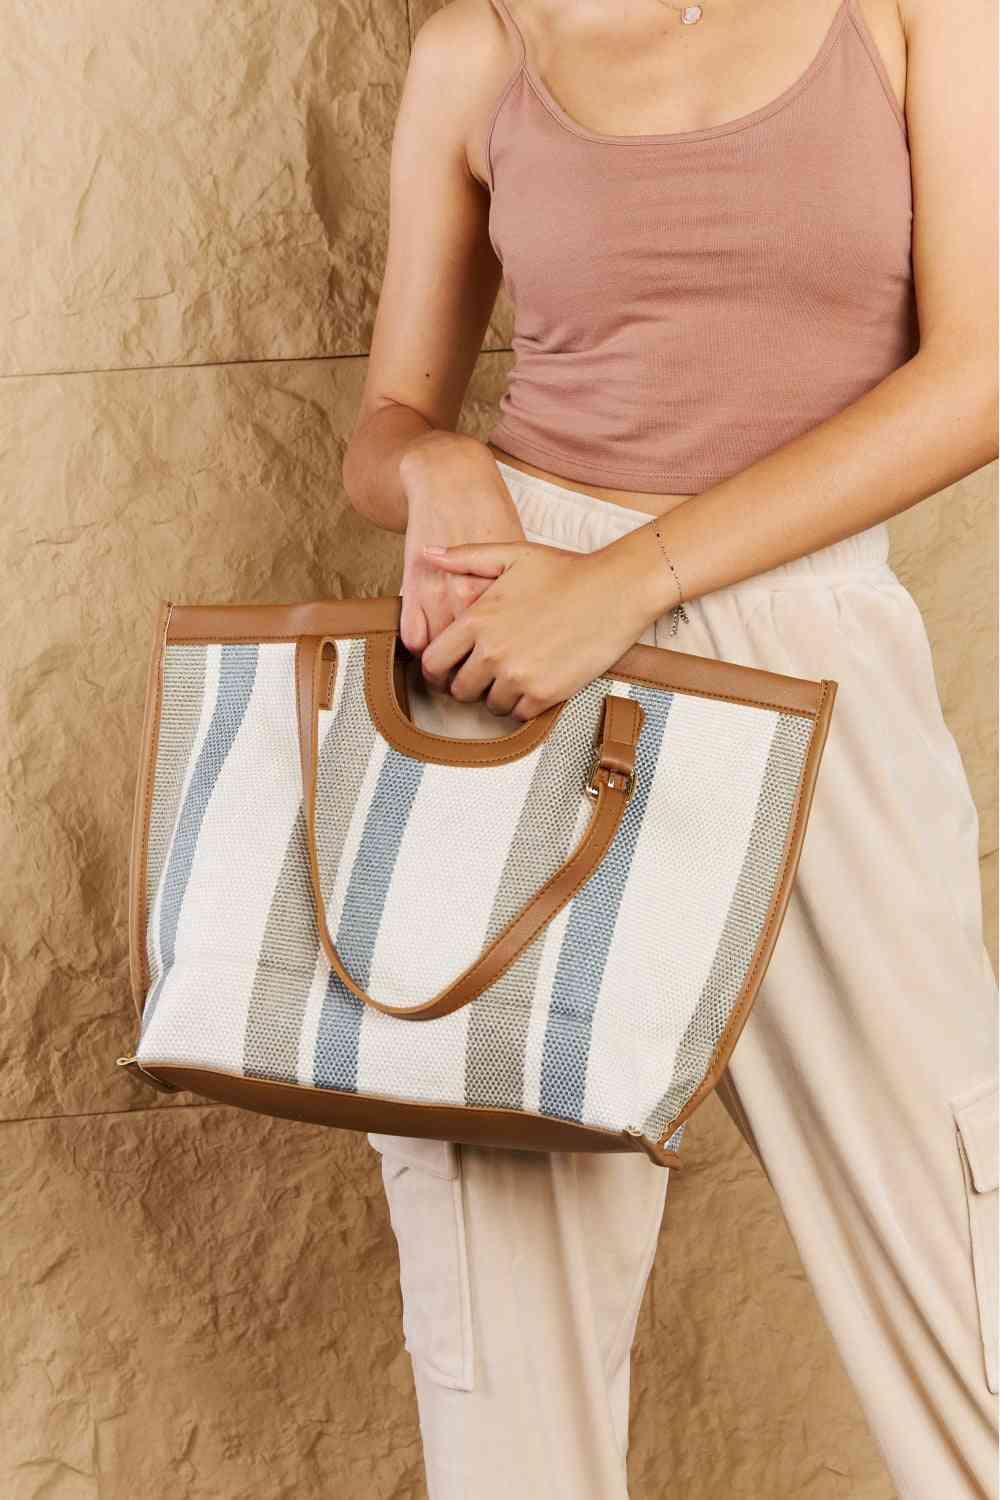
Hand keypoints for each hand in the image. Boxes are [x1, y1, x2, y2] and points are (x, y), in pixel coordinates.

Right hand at [397, 432, 526, 663]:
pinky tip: (430, 644)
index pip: (502, 652)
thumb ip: (522, 596)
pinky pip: (413, 637)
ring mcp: (436, 595)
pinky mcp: (412, 588)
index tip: (505, 676)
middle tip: (478, 683)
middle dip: (473, 678)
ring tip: (452, 673)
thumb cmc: (491, 515)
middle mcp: (466, 597)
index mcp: (499, 593)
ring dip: (444, 669)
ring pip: (438, 656)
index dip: (503, 670)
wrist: (451, 480)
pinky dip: (420, 646)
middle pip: (470, 661)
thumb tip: (533, 634)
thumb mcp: (520, 556)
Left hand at [419, 537, 653, 719]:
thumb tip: (428, 554)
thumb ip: (466, 557)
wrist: (616, 589)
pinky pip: (518, 715)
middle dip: (468, 686)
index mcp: (477, 620)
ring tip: (514, 677)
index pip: (432, 663)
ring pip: (489, 706)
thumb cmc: (565, 570)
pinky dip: (523, 705)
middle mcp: (492, 652)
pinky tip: (534, 684)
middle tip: (485, 676)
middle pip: (458, 690)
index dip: (436, 671)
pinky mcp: (545, 693)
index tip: (448, 670)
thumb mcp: (511, 555)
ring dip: (497, 696)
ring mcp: (518, 675)